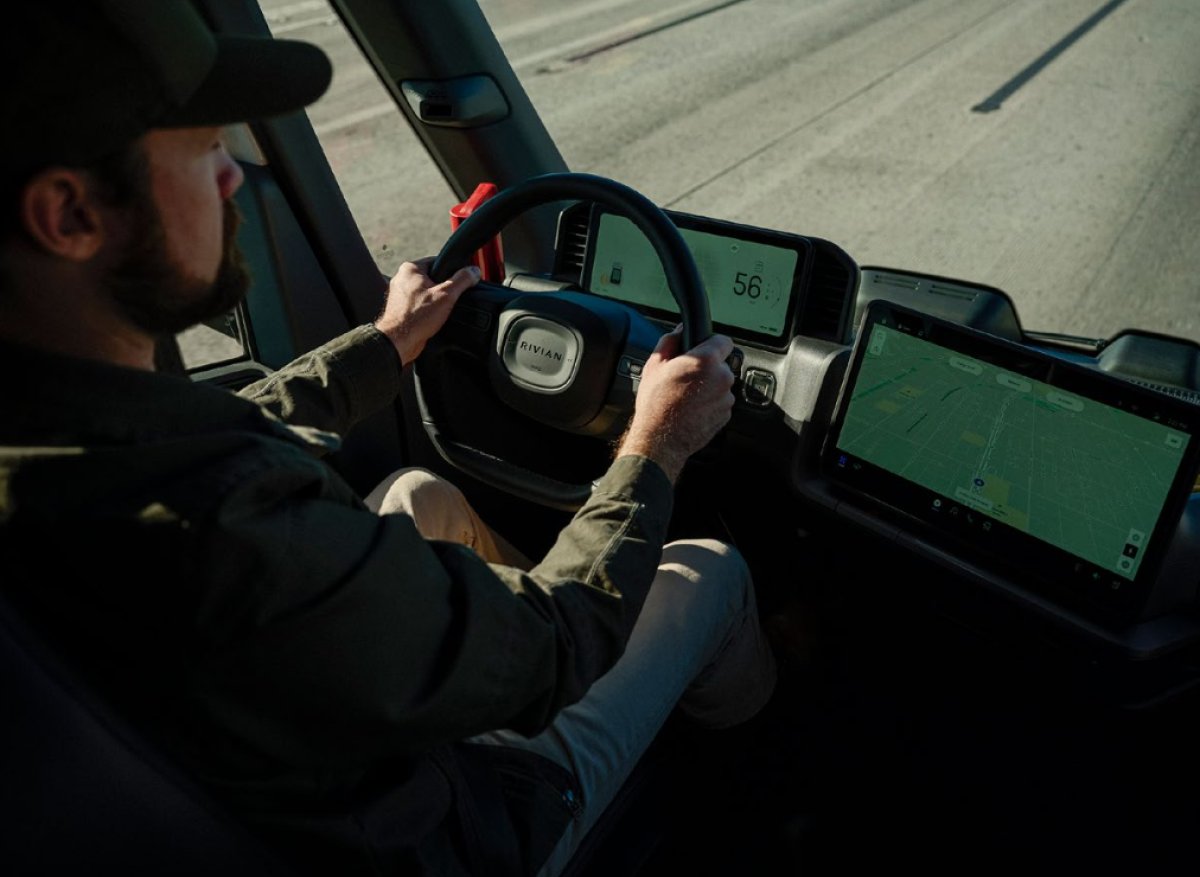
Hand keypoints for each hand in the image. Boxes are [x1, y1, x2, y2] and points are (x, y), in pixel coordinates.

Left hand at [374, 259, 480, 364]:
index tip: (459, 282)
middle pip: (433, 279)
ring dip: (435, 302)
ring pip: (427, 293)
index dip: (452, 272)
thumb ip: (462, 280)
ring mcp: (400, 294)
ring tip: (438, 312)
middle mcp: (402, 279)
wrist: (398, 342)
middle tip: (448, 301)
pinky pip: (420, 305)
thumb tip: (474, 271)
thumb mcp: (446, 296)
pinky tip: (431, 319)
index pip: (438, 262)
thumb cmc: (416, 318)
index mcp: (410, 269)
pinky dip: (427, 311)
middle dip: (443, 290)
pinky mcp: (401, 309)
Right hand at [616, 325, 735, 482]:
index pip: (723, 340)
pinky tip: (692, 408)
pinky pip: (720, 401)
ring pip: (720, 384)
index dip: (711, 343)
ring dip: (708, 387)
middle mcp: (721, 378)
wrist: (660, 439)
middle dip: (706, 368)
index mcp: (705, 360)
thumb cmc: (656, 404)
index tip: (702, 349)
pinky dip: (710, 403)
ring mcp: (726, 398)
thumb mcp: (654, 366)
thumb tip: (679, 330)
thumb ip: (670, 341)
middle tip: (686, 377)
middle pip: (720, 364)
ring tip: (686, 396)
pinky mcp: (726, 415)